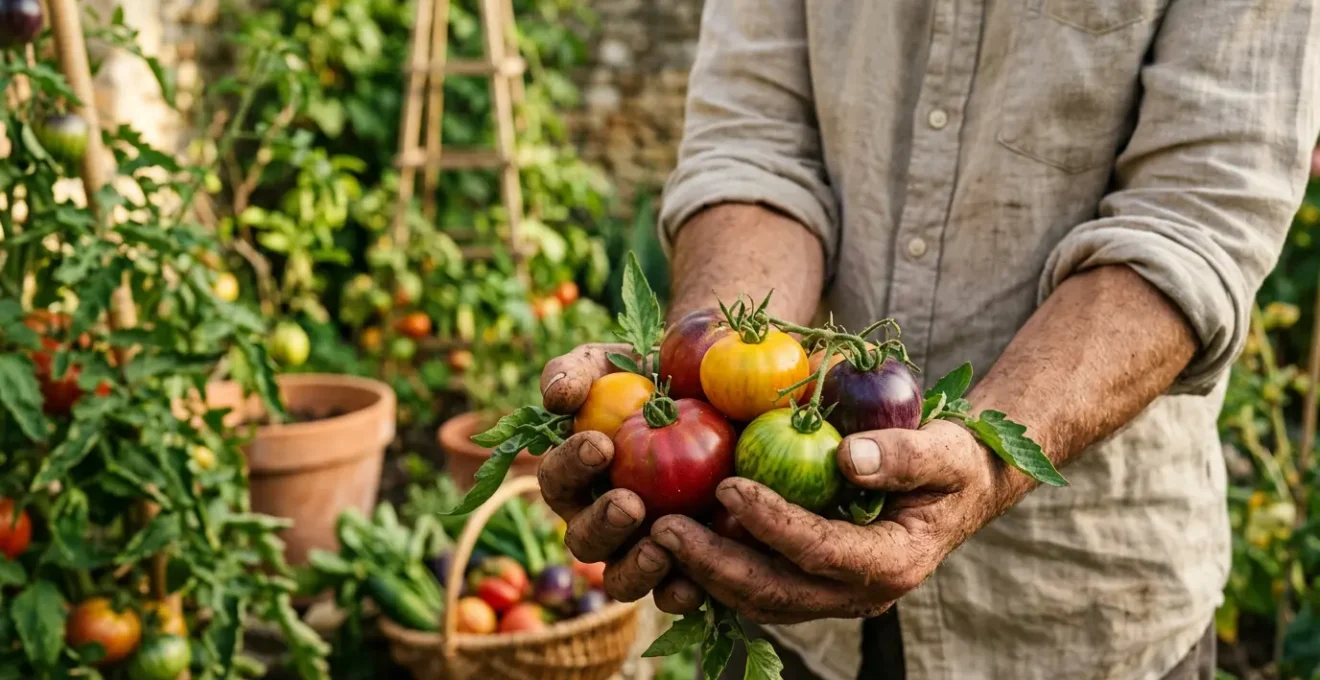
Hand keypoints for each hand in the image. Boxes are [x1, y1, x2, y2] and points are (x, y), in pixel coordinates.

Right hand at [536, 344, 704, 610]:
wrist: (721, 389)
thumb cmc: (654, 374)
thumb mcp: (614, 362)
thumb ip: (576, 372)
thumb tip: (556, 398)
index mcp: (577, 478)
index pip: (558, 479)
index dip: (572, 466)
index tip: (602, 445)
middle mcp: (603, 521)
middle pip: (584, 541)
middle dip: (603, 525)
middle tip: (629, 503)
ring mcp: (644, 549)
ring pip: (622, 579)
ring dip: (635, 568)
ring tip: (659, 546)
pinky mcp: (688, 567)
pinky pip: (676, 594)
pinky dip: (681, 592)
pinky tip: (697, 581)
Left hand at [649, 419, 1009, 623]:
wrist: (960, 490)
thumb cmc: (953, 463)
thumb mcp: (944, 451)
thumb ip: (904, 456)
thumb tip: (849, 456)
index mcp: (891, 563)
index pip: (820, 551)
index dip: (772, 523)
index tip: (729, 485)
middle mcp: (857, 594)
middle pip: (774, 591)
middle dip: (713, 563)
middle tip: (664, 526)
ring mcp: (831, 597)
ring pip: (757, 599)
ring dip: (704, 573)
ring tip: (657, 534)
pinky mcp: (810, 586)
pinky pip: (755, 587)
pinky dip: (715, 569)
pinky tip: (679, 536)